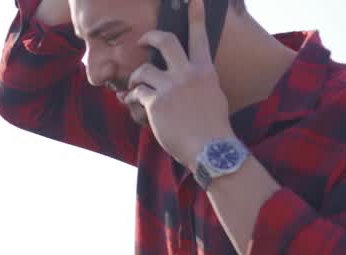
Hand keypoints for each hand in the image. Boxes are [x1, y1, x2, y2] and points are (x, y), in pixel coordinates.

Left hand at [123, 0, 233, 167]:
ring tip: (135, 86)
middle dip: (149, 37)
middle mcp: (187, 73)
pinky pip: (137, 94)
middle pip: (165, 40)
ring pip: (143, 70)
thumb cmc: (213, 127)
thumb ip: (199, 80)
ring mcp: (171, 87)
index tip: (191, 0)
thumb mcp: (213, 95)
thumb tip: (188, 76)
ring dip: (136, 77)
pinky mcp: (156, 103)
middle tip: (142, 41)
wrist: (210, 149)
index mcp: (204, 70)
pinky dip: (132, 99)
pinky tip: (132, 104)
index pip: (199, 36)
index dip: (194, 16)